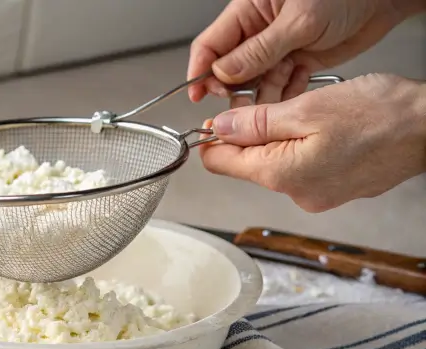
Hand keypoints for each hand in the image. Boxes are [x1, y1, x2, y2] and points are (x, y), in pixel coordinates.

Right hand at [187, 0, 424, 103]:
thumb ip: (260, 49)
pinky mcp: (296, 61)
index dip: (200, 70)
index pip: (211, 44)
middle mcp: (258, 31)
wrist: (384, 0)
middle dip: (228, 88)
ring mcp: (277, 47)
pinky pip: (278, 85)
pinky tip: (287, 96)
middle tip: (234, 104)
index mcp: (249, 10)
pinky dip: (280, 96)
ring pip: (252, 80)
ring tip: (263, 105)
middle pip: (228, 66)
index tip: (198, 94)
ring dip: (256, 95)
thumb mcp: (299, 21)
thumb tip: (225, 72)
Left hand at [200, 74, 425, 211]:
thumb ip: (256, 123)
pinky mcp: (337, 187)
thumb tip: (219, 129)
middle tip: (270, 95)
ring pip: (279, 158)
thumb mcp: (307, 109)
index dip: (214, 137)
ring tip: (303, 102)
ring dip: (280, 130)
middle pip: (250, 160)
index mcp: (281, 175)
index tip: (219, 116)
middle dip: (252, 128)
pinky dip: (304, 140)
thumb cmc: (381, 115)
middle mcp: (297, 194)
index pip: (222, 163)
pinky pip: (305, 163)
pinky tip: (323, 119)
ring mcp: (319, 194)